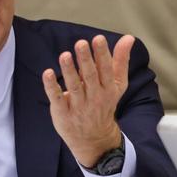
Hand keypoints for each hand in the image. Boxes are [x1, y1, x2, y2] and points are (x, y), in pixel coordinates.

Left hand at [41, 33, 132, 167]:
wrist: (94, 138)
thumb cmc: (105, 104)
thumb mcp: (117, 84)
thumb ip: (120, 60)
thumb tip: (128, 38)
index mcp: (109, 88)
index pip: (106, 69)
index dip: (102, 54)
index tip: (98, 39)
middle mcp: (95, 97)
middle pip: (90, 76)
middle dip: (85, 60)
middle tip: (81, 44)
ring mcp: (78, 106)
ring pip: (74, 86)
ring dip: (69, 70)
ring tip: (65, 55)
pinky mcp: (63, 112)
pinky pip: (57, 98)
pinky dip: (52, 86)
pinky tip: (48, 73)